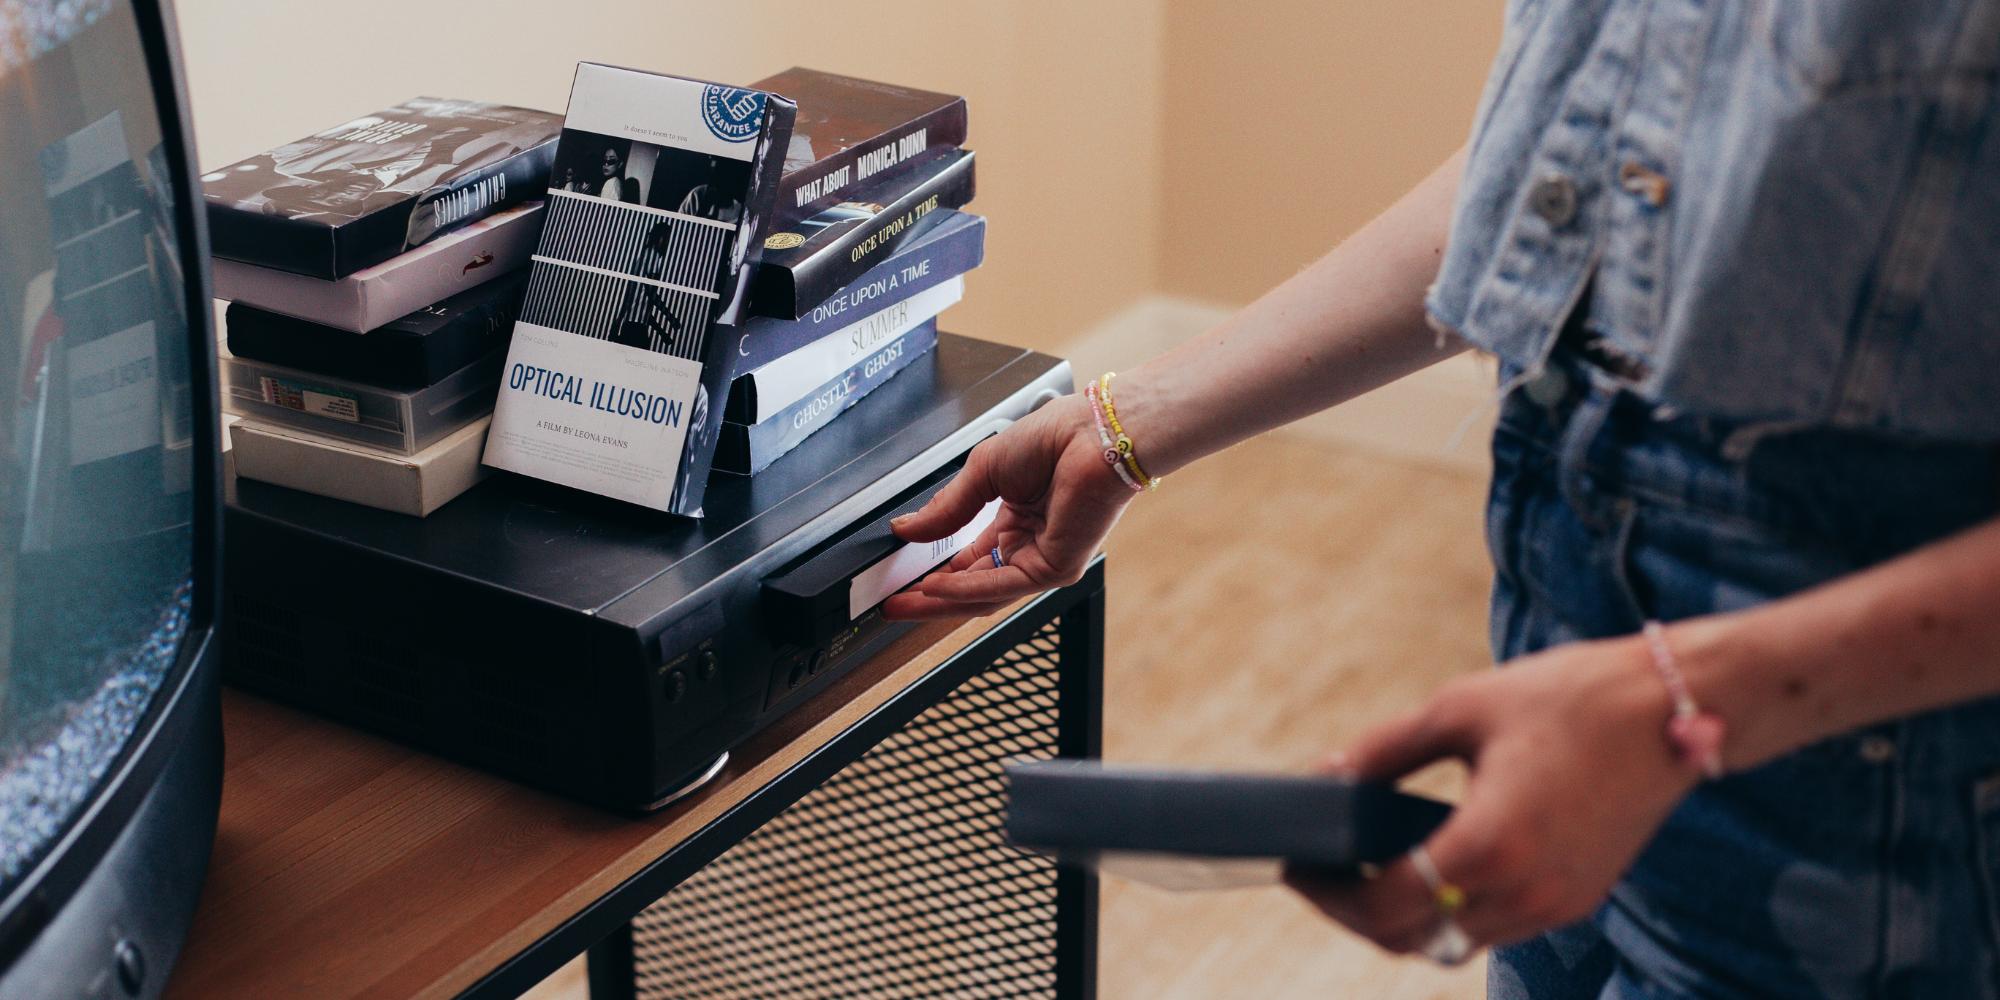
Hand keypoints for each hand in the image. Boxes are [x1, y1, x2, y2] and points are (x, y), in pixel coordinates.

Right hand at [882, 392, 1133, 619]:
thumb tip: (908, 529)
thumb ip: (947, 508)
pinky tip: (935, 587)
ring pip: (982, 593)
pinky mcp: (1054, 569)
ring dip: (941, 601)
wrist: (1091, 434)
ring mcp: (1042, 559)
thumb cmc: (1055, 439)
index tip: (901, 578)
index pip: (969, 560)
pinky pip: (999, 585)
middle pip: (972, 585)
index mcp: (1016, 519)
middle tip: (894, 602)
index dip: (934, 572)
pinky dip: (963, 589)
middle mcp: (1030, 543)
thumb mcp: (982, 472)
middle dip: (930, 596)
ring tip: (904, 603)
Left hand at [1283, 636, 1700, 955]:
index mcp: (1490, 844)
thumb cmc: (1570, 696)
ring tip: (1365, 869)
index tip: (1296, 865)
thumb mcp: (1461, 708)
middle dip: (1357, 913)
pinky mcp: (1578, 899)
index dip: (1328, 892)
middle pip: (1413, 939)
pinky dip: (1453, 909)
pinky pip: (1496, 927)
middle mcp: (1526, 892)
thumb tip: (1324, 775)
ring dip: (1406, 917)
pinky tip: (1428, 866)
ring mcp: (1557, 904)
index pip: (1384, 905)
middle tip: (1322, 872)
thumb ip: (1385, 750)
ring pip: (1455, 942)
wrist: (1679, 706)